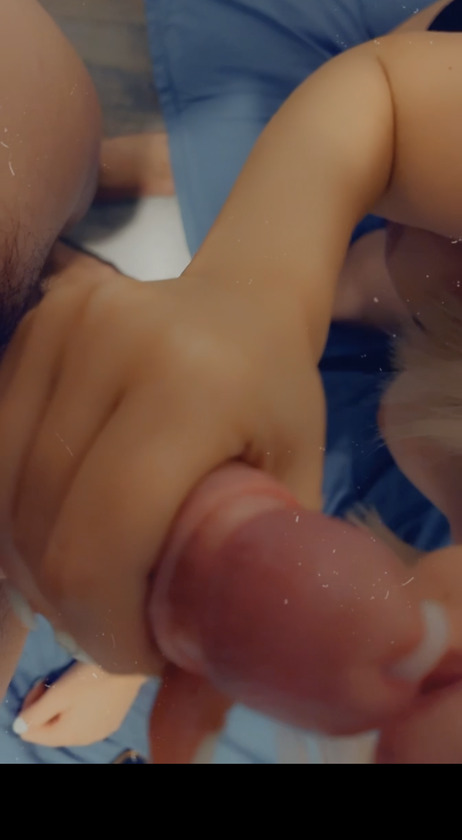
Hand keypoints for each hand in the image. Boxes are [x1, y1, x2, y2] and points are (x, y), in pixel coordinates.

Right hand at [0, 248, 325, 677]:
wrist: (246, 302)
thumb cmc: (277, 401)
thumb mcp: (291, 494)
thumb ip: (246, 614)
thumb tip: (179, 746)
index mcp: (193, 383)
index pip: (108, 534)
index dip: (106, 624)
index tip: (142, 651)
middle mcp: (114, 340)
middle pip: (44, 523)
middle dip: (72, 607)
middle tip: (118, 623)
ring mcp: (61, 324)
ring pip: (3, 493)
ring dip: (34, 567)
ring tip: (90, 581)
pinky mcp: (30, 324)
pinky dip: (14, 514)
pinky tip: (55, 532)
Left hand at [13, 663, 145, 746]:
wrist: (130, 665)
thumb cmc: (92, 677)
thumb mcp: (59, 692)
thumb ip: (36, 712)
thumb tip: (19, 726)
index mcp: (67, 735)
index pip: (32, 733)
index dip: (29, 709)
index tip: (40, 684)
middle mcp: (84, 740)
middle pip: (51, 730)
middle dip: (44, 707)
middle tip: (49, 681)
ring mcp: (100, 732)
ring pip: (68, 724)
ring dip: (61, 707)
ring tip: (68, 684)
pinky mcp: (113, 721)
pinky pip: (85, 720)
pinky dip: (78, 708)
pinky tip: (86, 691)